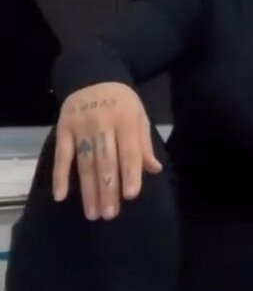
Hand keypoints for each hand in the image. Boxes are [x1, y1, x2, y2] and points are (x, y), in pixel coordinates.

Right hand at [52, 82, 162, 219]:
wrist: (94, 76)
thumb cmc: (122, 103)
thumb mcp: (139, 117)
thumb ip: (143, 144)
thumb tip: (154, 169)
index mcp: (125, 120)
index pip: (128, 151)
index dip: (130, 173)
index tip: (130, 196)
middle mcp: (102, 123)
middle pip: (106, 161)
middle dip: (108, 189)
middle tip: (110, 215)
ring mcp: (81, 126)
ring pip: (85, 162)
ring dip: (88, 190)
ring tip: (93, 213)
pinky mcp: (63, 129)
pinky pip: (61, 156)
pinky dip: (60, 176)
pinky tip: (61, 196)